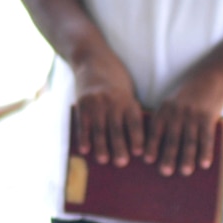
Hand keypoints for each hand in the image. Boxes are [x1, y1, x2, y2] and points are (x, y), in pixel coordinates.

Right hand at [69, 51, 143, 166]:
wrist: (92, 59)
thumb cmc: (114, 78)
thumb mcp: (127, 91)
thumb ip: (129, 110)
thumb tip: (135, 136)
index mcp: (128, 100)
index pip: (135, 124)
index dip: (137, 139)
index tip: (141, 153)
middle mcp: (113, 102)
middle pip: (117, 129)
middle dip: (120, 147)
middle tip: (122, 163)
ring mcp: (96, 103)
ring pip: (100, 129)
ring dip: (102, 146)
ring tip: (104, 160)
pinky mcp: (82, 103)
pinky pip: (83, 123)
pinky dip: (84, 137)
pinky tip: (85, 149)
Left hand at [143, 64, 222, 176]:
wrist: (213, 75)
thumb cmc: (192, 92)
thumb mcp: (174, 101)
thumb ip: (170, 118)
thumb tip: (166, 142)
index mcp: (165, 109)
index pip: (155, 130)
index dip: (151, 145)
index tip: (146, 160)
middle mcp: (177, 112)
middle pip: (171, 138)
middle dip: (168, 156)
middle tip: (164, 172)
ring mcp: (193, 114)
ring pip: (189, 140)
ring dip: (186, 158)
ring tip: (184, 172)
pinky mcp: (208, 116)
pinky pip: (206, 137)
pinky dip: (205, 151)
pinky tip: (204, 163)